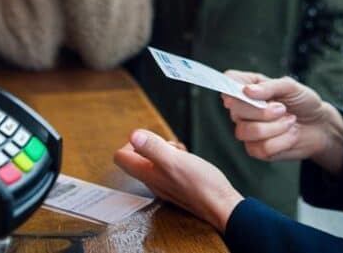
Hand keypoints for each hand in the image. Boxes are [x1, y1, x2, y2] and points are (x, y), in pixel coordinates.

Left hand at [113, 129, 243, 232]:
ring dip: (167, 150)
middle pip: (138, 157)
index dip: (130, 143)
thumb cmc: (201, 185)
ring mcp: (165, 185)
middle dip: (152, 144)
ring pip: (156, 161)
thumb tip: (133, 135)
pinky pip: (169, 168)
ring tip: (182, 152)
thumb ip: (153, 148)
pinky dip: (177, 159)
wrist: (222, 206)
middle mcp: (153, 181)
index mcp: (147, 174)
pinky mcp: (178, 186)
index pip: (120, 157)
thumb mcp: (175, 161)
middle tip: (169, 146)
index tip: (149, 141)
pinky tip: (189, 160)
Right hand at [222, 71, 342, 173]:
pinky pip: (261, 148)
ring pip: (247, 131)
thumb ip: (269, 87)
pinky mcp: (256, 150)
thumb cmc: (303, 102)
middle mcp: (243, 109)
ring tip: (290, 122)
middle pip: (235, 109)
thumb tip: (247, 91)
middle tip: (282, 109)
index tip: (246, 91)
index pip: (228, 81)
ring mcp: (247, 130)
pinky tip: (290, 135)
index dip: (230, 86)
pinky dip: (282, 141)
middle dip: (262, 111)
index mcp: (248, 87)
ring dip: (275, 127)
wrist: (319, 126)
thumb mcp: (291, 87)